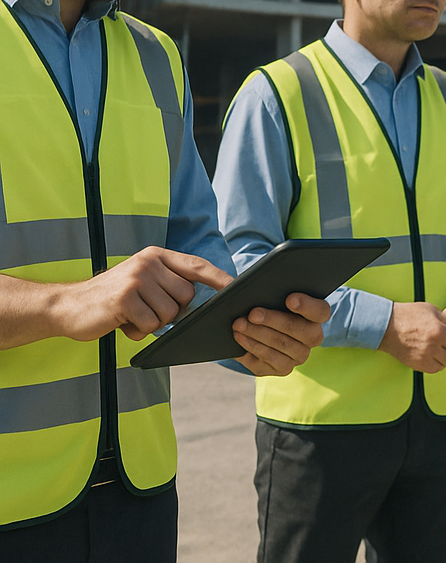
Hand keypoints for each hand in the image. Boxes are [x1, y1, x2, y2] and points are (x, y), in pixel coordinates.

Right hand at [55, 246, 232, 341]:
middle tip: (146, 310)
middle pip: (186, 296)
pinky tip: (122, 322)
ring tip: (132, 315)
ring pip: (170, 313)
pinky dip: (138, 331)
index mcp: (156, 256)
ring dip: (153, 323)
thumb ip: (168, 284)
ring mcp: (136, 279)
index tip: (236, 287)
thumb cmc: (112, 298)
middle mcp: (148, 263)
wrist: (68, 305)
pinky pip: (150, 325)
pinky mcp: (125, 299)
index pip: (196, 265)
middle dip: (172, 312)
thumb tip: (198, 302)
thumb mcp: (142, 280)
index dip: (218, 277)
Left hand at [231, 293, 329, 376]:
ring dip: (258, 335)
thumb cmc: (268, 300)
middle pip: (300, 331)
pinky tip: (238, 337)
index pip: (321, 311)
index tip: (289, 298)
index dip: (307, 305)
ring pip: (282, 348)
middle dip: (274, 321)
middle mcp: (313, 337)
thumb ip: (275, 286)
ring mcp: (298, 355)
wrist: (257, 323)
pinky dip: (251, 348)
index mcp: (317, 314)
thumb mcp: (273, 290)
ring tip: (238, 324)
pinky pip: (268, 362)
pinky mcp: (282, 369)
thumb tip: (261, 284)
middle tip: (252, 312)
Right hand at [379, 300, 445, 371]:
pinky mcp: (417, 365)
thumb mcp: (433, 310)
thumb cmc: (410, 314)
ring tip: (445, 347)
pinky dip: (439, 362)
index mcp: (439, 332)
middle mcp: (433, 348)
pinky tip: (436, 353)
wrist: (386, 326)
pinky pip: (435, 368)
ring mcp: (424, 358)